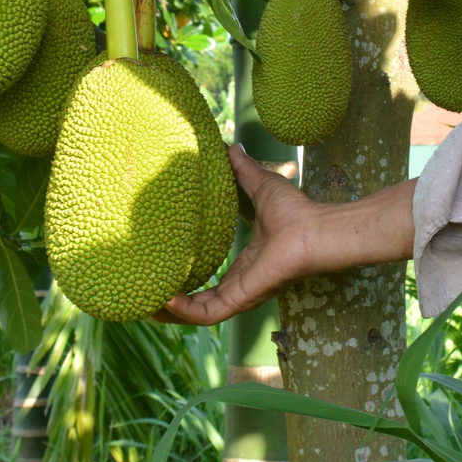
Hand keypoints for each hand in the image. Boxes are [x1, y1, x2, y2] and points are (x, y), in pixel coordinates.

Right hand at [154, 149, 415, 325]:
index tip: (163, 268)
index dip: (186, 280)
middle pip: (199, 304)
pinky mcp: (242, 298)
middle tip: (145, 292)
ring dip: (172, 313)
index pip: (210, 282)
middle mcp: (240, 284)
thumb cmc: (297, 212)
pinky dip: (186, 310)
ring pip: (200, 315)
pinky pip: (209, 313)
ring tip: (145, 304)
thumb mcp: (260, 187)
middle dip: (172, 304)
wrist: (317, 230)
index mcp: (244, 265)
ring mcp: (241, 294)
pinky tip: (165, 300)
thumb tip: (229, 146)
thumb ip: (243, 171)